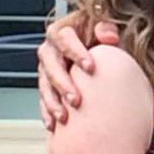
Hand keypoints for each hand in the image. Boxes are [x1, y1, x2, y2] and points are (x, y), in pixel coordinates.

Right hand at [37, 14, 118, 128]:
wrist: (96, 52)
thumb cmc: (101, 38)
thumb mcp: (106, 29)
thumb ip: (107, 29)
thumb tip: (110, 36)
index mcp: (64, 30)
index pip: (64, 37)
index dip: (75, 51)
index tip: (90, 67)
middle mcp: (51, 48)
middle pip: (51, 63)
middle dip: (62, 82)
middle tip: (75, 99)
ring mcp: (47, 68)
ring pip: (45, 83)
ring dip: (53, 101)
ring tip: (64, 116)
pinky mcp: (47, 85)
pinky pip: (43, 99)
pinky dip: (47, 112)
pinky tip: (53, 124)